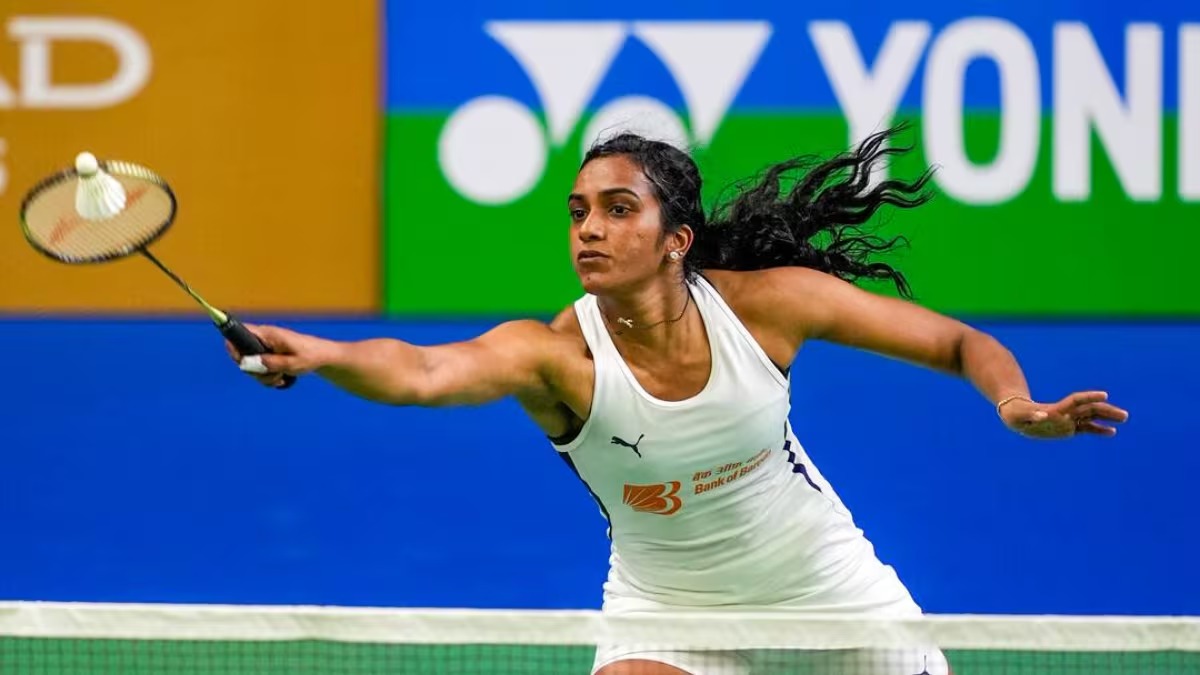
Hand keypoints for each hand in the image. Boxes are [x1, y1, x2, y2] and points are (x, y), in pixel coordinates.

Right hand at [224, 323, 335, 387]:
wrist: (323, 356)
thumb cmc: (310, 356)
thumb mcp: (291, 363)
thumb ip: (270, 363)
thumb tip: (247, 364)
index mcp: (268, 334)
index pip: (239, 331)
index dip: (233, 346)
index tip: (241, 362)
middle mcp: (264, 339)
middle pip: (243, 354)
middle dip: (253, 370)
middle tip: (271, 377)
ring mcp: (266, 347)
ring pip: (252, 365)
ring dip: (263, 376)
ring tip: (280, 379)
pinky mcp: (270, 355)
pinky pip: (261, 368)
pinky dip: (268, 376)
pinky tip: (281, 380)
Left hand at [998, 391, 1128, 438]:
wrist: (1016, 416)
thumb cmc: (1016, 414)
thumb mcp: (1020, 416)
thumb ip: (1032, 416)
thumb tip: (1044, 416)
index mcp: (1056, 409)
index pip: (1076, 401)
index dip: (1089, 397)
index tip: (1104, 395)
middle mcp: (1065, 413)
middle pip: (1089, 409)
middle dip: (1106, 411)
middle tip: (1124, 415)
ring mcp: (1068, 420)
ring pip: (1092, 417)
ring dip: (1107, 418)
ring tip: (1124, 419)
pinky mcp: (1068, 429)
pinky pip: (1087, 428)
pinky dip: (1099, 430)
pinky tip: (1112, 432)